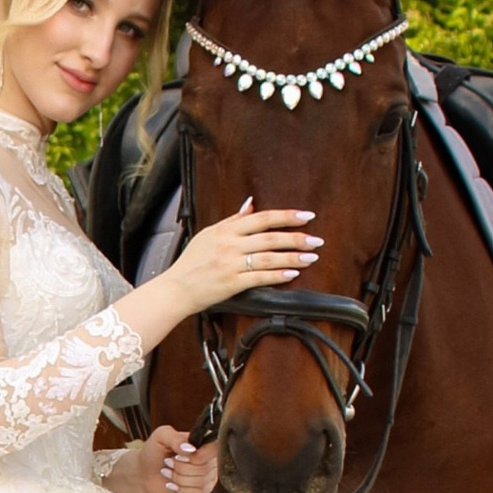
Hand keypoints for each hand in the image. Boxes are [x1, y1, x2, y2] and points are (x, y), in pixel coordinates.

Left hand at [108, 424, 219, 492]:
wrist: (144, 473)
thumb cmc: (153, 452)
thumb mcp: (160, 437)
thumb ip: (174, 437)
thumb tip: (190, 449)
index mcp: (203, 440)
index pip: (214, 448)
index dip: (196, 456)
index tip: (178, 455)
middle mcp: (210, 456)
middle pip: (205, 467)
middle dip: (181, 468)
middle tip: (168, 462)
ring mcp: (209, 473)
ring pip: (202, 481)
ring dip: (179, 478)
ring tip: (168, 472)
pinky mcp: (204, 487)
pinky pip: (202, 492)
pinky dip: (183, 489)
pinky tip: (173, 484)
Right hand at [167, 195, 322, 316]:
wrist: (176, 288)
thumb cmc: (192, 262)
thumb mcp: (209, 234)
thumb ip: (233, 220)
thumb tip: (251, 204)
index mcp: (226, 230)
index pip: (262, 218)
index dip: (287, 216)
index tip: (307, 216)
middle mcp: (229, 245)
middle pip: (270, 237)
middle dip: (296, 237)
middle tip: (316, 240)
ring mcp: (231, 264)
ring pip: (268, 257)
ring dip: (292, 257)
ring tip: (311, 257)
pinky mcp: (231, 283)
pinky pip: (260, 278)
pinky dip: (277, 275)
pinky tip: (292, 274)